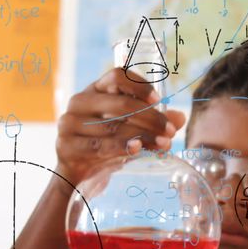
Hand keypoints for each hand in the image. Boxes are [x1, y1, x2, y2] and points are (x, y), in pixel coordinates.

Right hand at [56, 68, 185, 183]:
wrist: (76, 172)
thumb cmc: (105, 143)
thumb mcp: (129, 130)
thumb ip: (152, 122)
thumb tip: (180, 118)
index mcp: (95, 90)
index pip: (117, 76)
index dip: (139, 86)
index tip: (158, 100)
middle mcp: (80, 102)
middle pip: (120, 104)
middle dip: (151, 118)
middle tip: (170, 131)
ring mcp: (70, 123)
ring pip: (114, 127)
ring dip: (143, 136)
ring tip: (164, 144)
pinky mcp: (67, 146)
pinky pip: (101, 146)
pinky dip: (122, 147)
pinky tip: (138, 149)